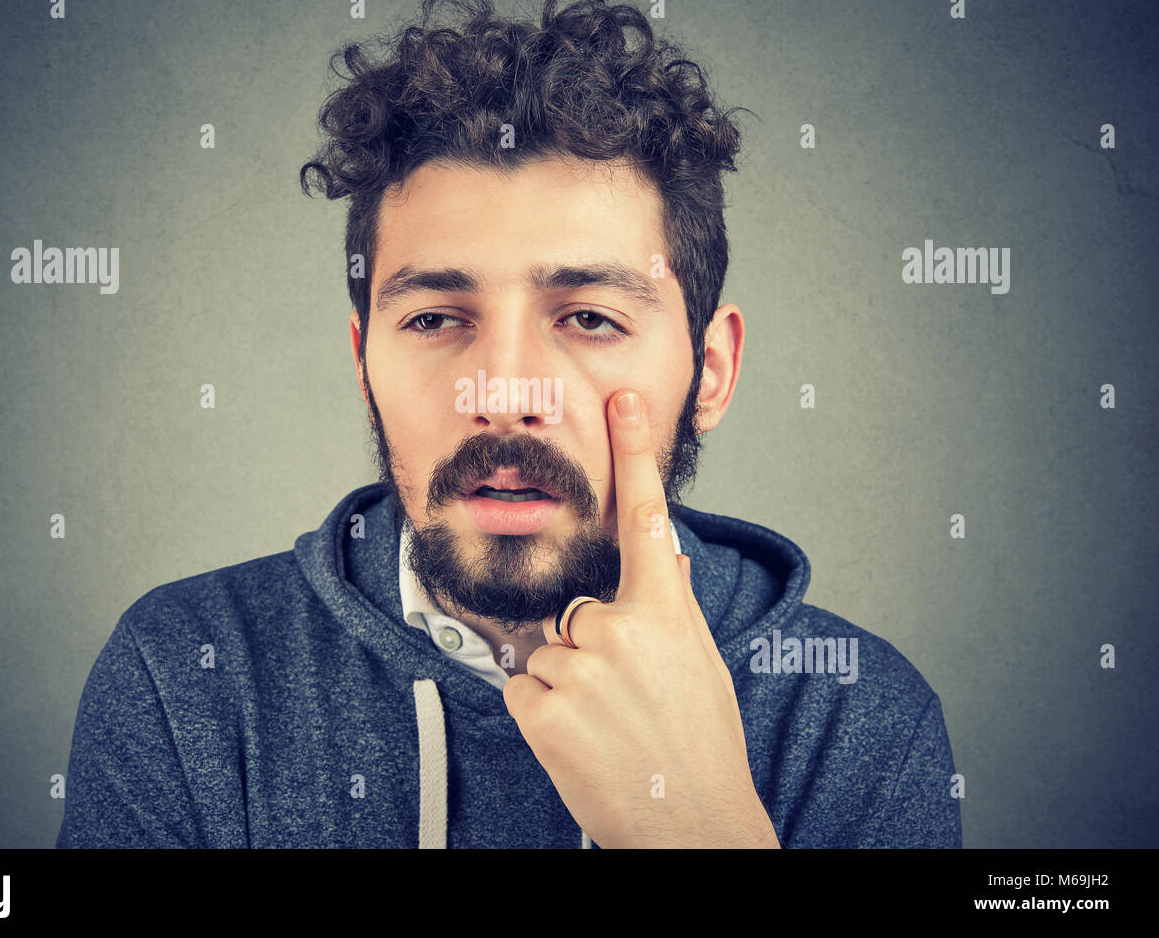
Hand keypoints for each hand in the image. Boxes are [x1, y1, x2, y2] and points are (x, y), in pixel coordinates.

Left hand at [502, 388, 778, 847]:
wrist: (693, 825)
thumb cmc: (701, 743)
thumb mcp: (698, 664)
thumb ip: (666, 610)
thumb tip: (651, 563)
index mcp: (667, 611)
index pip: (646, 515)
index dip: (633, 451)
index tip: (621, 399)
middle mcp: (620, 627)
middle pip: (574, 611)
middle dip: (588, 649)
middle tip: (627, 700)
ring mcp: (579, 667)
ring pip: (546, 653)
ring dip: (566, 687)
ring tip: (609, 726)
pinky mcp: (542, 709)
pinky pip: (524, 689)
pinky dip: (544, 715)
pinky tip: (583, 742)